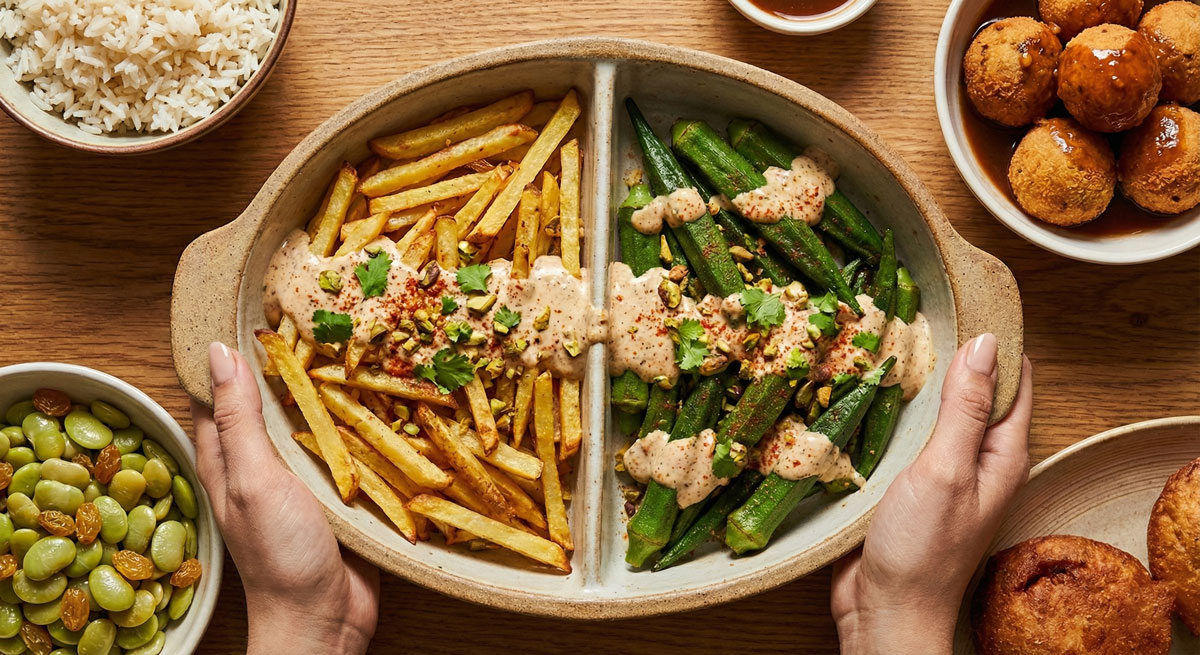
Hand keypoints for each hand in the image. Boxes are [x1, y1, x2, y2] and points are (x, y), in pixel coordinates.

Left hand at [190, 342, 379, 654]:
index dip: (227, 354)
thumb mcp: (252, 479)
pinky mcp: (341, 495)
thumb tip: (215, 351)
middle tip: (319, 315)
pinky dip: (361, 425)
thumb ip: (238, 419)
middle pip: (271, 403)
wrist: (326, 620)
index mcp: (227, 459)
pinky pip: (349, 450)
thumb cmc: (279, 554)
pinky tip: (385, 400)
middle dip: (292, 364)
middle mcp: (262, 466)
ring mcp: (303, 481)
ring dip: (333, 392)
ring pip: (314, 423)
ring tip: (359, 344)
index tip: (252, 308)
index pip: (216, 394)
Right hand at [830, 333, 1033, 654]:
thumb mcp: (948, 469)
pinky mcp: (902, 483)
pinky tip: (858, 389)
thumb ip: (965, 409)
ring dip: (909, 380)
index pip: (1011, 379)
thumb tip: (987, 342)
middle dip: (947, 351)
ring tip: (879, 336)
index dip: (997, 336)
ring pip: (930, 410)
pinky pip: (899, 435)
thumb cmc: (923, 548)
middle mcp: (975, 458)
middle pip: (968, 390)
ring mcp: (938, 471)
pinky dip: (885, 410)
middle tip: (911, 308)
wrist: (884, 611)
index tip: (967, 294)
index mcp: (1001, 453)